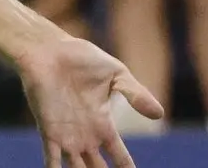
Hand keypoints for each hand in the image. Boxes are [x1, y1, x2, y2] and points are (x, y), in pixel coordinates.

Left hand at [15, 30, 163, 167]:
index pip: (119, 156)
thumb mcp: (116, 74)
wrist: (49, 50)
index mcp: (103, 124)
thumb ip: (135, 94)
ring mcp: (66, 136)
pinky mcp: (48, 131)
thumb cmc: (81, 58)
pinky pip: (51, 160)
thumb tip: (159, 114)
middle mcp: (85, 135)